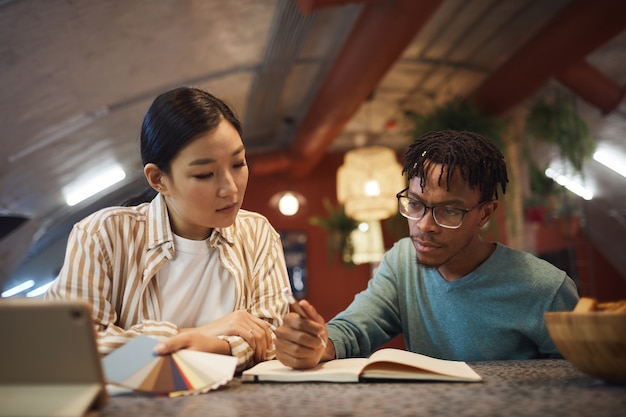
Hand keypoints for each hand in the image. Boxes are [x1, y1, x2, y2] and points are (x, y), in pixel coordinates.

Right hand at [155, 310, 272, 361]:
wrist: (198, 336)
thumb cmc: (215, 336)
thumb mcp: (231, 329)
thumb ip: (243, 330)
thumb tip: (259, 342)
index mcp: (243, 313)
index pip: (263, 325)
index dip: (269, 337)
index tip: (270, 348)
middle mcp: (242, 314)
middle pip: (263, 330)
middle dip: (267, 345)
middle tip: (265, 356)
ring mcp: (238, 319)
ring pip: (258, 335)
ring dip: (261, 349)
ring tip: (259, 358)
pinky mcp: (234, 326)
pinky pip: (251, 337)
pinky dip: (254, 347)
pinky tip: (252, 355)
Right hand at [275, 299, 332, 368]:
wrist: (314, 348)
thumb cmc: (314, 333)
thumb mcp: (316, 321)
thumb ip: (310, 312)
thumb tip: (303, 302)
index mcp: (288, 318)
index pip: (299, 322)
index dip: (313, 327)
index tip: (321, 330)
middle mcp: (281, 331)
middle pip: (300, 337)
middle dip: (314, 341)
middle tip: (319, 342)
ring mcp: (279, 345)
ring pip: (297, 350)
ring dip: (311, 351)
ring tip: (314, 349)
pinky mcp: (281, 358)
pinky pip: (295, 361)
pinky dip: (306, 360)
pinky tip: (308, 356)